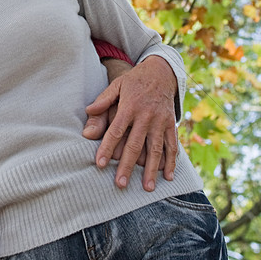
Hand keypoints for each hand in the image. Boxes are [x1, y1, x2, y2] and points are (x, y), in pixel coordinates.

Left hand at [83, 55, 177, 190]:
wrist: (161, 71)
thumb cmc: (134, 81)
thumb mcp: (117, 85)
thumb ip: (103, 100)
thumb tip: (88, 111)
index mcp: (129, 106)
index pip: (116, 131)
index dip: (107, 148)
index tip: (100, 164)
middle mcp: (146, 116)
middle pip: (135, 145)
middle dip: (127, 166)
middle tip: (120, 184)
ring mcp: (160, 121)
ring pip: (155, 149)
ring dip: (151, 170)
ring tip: (146, 188)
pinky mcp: (171, 124)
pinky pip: (172, 145)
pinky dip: (171, 161)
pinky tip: (167, 177)